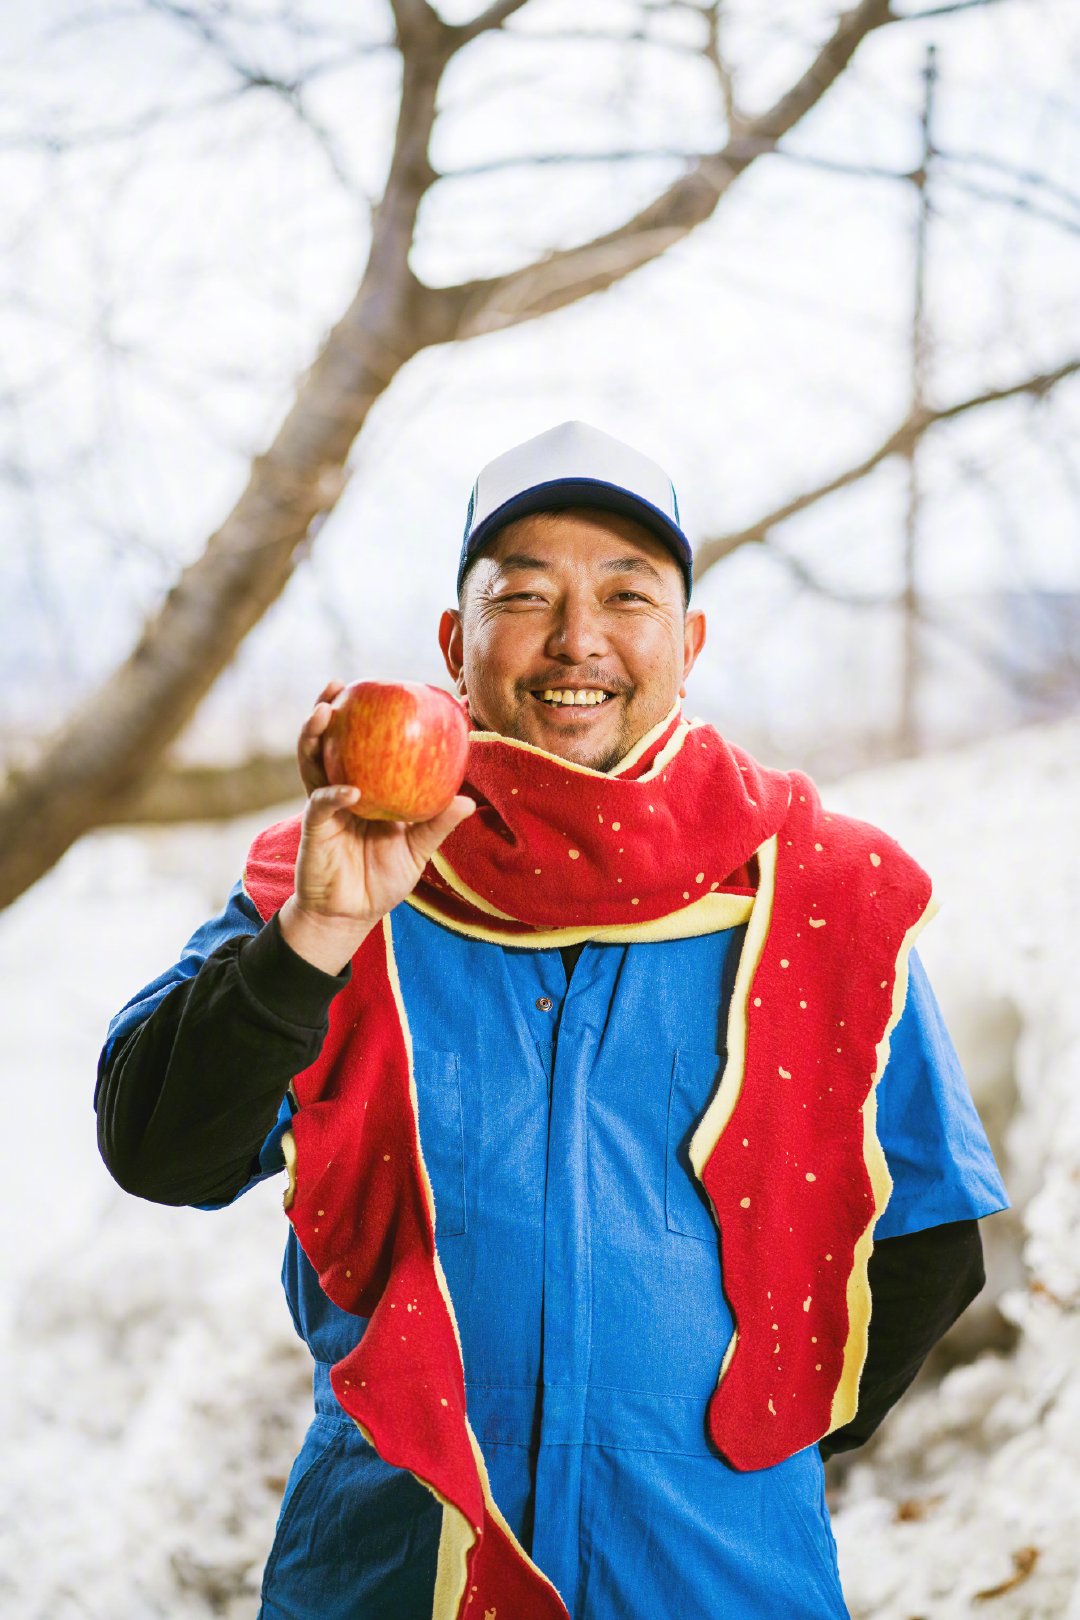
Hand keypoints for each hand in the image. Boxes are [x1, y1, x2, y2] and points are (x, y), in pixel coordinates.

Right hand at [279, 680, 475, 973]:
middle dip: (326, 710)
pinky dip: (334, 794)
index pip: (360, 744)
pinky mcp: (315, 829)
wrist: (352, 914)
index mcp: (365, 787)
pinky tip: (350, 789)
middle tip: (337, 685)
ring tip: (322, 712)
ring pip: (312, 762)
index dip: (363, 717)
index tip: (378, 687)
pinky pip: (321, 804)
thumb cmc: (383, 879)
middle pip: (328, 742)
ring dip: (313, 736)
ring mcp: (325, 806)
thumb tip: (469, 801)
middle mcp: (340, 788)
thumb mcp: (418, 850)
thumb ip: (438, 825)